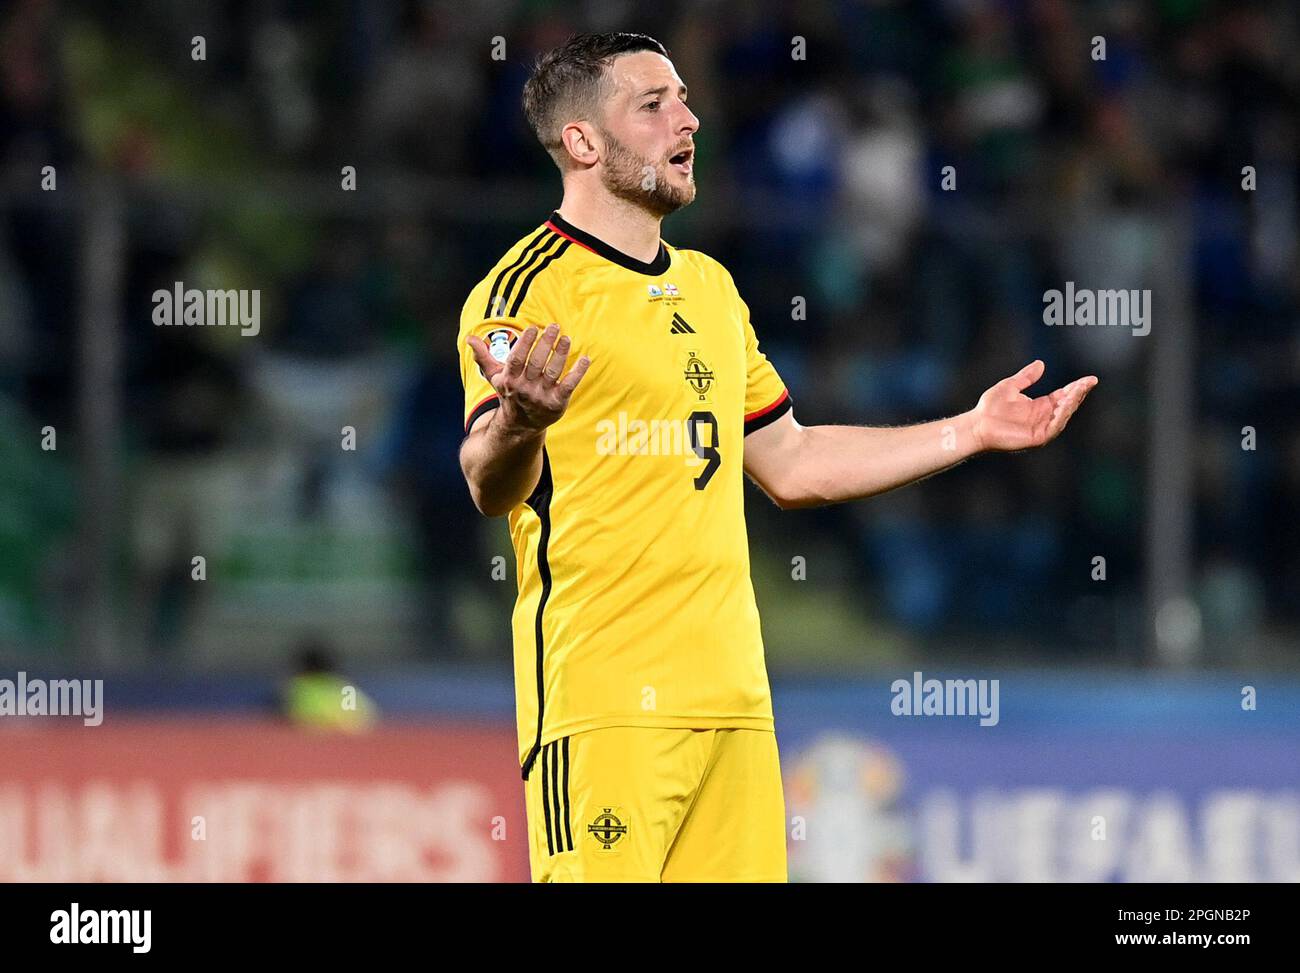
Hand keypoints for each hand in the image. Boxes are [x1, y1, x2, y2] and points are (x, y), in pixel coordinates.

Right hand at [466, 323, 590, 431]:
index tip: (533, 328)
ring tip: (566, 338)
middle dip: (545, 343)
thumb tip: (470, 338)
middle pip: (536, 363)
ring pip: (553, 372)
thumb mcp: (495, 377)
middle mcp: (525, 389)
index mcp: (510, 380)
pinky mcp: (557, 403)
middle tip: (554, 326)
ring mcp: (542, 396)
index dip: (525, 343)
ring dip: (561, 354)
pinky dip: (578, 372)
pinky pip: (569, 386)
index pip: (517, 358)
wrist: (521, 425)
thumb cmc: (510, 393)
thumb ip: (484, 357)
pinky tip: (585, 359)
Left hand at [970, 360, 1096, 451]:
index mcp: (1040, 406)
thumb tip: (1041, 364)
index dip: (1077, 388)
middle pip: (1068, 405)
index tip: (1090, 379)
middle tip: (1088, 382)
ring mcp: (1042, 428)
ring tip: (1078, 391)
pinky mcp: (1037, 438)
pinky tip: (1064, 405)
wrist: (977, 424)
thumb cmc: (990, 407)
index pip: (1064, 396)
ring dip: (1072, 404)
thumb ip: (1026, 377)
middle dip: (1079, 394)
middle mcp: (1044, 417)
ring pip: (1063, 416)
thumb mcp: (1010, 386)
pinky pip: (1054, 427)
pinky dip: (1061, 417)